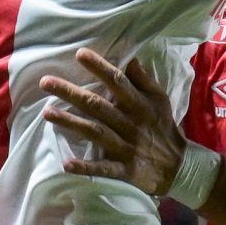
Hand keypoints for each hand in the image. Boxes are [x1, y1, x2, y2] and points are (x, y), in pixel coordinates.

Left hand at [42, 49, 186, 196]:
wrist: (180, 167)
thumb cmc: (163, 128)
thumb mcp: (160, 101)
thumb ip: (144, 80)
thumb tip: (131, 58)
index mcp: (140, 106)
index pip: (118, 82)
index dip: (100, 68)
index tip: (80, 54)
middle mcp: (131, 124)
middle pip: (98, 106)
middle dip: (71, 93)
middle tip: (45, 82)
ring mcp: (127, 148)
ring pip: (96, 133)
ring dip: (71, 123)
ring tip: (46, 113)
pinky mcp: (125, 170)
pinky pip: (104, 169)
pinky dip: (86, 168)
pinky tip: (66, 164)